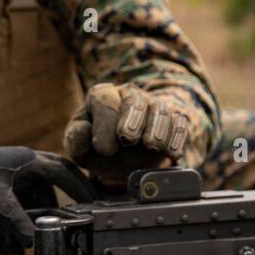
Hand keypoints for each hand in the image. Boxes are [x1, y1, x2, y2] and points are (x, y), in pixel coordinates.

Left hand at [0, 146, 92, 246]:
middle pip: (58, 178)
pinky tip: (25, 233)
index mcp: (30, 160)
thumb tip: (32, 241)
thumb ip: (16, 221)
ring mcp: (16, 172)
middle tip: (86, 209)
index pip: (65, 172)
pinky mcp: (6, 182)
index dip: (81, 187)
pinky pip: (23, 199)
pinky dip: (25, 214)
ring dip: (44, 211)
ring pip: (39, 192)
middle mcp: (26, 163)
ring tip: (52, 230)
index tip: (95, 201)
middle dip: (72, 194)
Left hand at [64, 83, 209, 186]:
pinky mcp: (173, 120)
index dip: (104, 123)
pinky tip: (172, 152)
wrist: (123, 159)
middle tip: (128, 138)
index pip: (104, 99)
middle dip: (132, 118)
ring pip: (159, 110)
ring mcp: (153, 106)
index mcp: (102, 96)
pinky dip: (177, 137)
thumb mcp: (79, 148)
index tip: (104, 149)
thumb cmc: (97, 148)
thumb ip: (76, 140)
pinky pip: (179, 123)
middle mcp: (129, 95)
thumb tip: (83, 130)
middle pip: (134, 99)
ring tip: (152, 146)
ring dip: (156, 128)